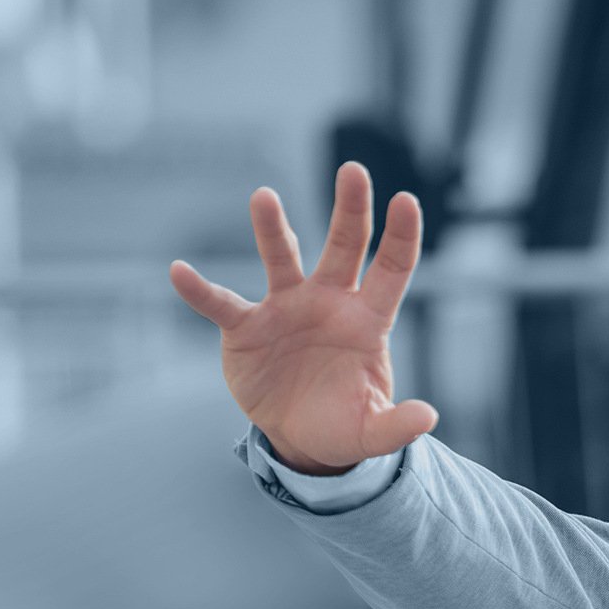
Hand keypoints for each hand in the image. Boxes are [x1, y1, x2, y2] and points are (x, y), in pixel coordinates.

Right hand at [168, 163, 437, 472]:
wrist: (298, 438)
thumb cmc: (343, 424)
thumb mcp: (371, 431)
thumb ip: (398, 426)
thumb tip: (428, 419)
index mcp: (367, 320)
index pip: (391, 271)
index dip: (401, 237)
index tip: (407, 200)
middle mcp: (328, 301)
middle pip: (344, 246)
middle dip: (350, 209)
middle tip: (353, 170)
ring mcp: (285, 308)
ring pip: (281, 259)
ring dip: (273, 229)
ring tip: (264, 198)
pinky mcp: (246, 327)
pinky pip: (220, 303)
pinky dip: (200, 290)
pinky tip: (180, 272)